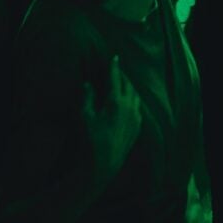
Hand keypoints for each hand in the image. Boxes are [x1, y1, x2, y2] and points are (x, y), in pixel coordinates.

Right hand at [82, 55, 141, 186]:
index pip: (116, 78)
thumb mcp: (84, 117)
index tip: (114, 57)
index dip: (114, 67)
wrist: (103, 166)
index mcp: (116, 101)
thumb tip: (88, 84)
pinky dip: (133, 100)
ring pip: (136, 96)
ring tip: (124, 84)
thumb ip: (87, 98)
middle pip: (129, 85)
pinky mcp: (137, 128)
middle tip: (117, 69)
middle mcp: (129, 107)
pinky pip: (138, 108)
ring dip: (130, 87)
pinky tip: (129, 102)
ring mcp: (135, 118)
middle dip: (123, 76)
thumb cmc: (90, 140)